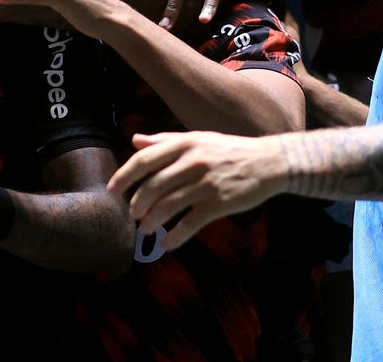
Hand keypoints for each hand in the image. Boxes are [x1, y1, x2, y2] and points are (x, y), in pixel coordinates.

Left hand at [107, 131, 287, 250]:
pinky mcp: (220, 203)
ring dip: (152, 221)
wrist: (269, 162)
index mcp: (185, 143)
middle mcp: (193, 161)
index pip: (145, 159)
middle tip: (133, 214)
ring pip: (168, 206)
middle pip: (153, 185)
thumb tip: (134, 140)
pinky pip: (190, 223)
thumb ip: (164, 141)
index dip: (125, 176)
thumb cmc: (228, 150)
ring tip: (145, 229)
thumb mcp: (197, 139)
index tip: (113, 190)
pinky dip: (175, 236)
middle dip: (138, 203)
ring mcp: (206, 183)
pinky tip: (167, 244)